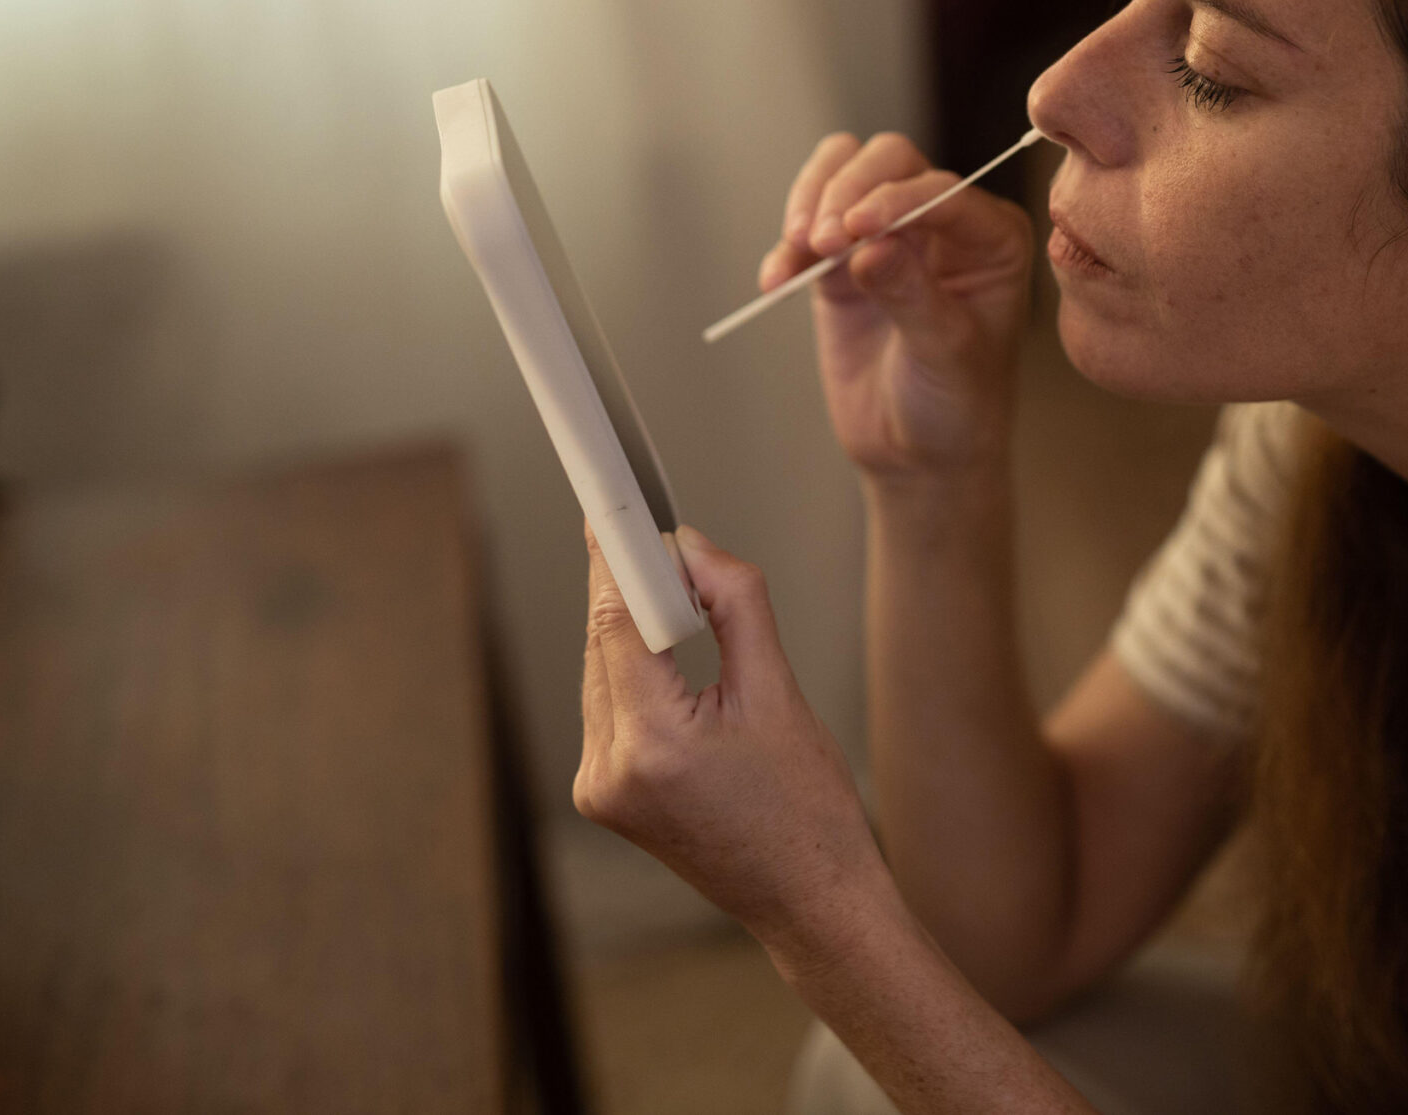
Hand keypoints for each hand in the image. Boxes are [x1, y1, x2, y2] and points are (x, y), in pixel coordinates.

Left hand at [573, 522, 887, 944]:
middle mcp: (608, 769)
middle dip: (636, 587)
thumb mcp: (781, 691)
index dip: (618, 555)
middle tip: (672, 546)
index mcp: (652, 745)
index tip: (616, 506)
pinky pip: (608, 703)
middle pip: (603, 640)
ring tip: (692, 611)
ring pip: (601, 668)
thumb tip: (692, 546)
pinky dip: (635, 669)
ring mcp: (598, 787)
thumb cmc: (807, 809)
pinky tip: (676, 659)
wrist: (809, 901)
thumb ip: (735, 604)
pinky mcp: (602, 794)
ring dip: (637, 629)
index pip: (617, 619)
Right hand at [763, 131, 1034, 477]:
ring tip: (799, 249)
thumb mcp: (944, 354)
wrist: (918, 452)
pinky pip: (808, 226)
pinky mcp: (844, 260)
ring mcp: (890, 236)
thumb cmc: (957, 403)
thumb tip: (872, 248)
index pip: (941, 189)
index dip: (895, 197)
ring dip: (812, 199)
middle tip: (821, 240)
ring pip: (845, 171)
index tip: (854, 226)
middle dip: (848, 189)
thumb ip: (912, 297)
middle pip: (890, 160)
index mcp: (991, 237)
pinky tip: (776, 281)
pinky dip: (788, 247)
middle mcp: (943, 223)